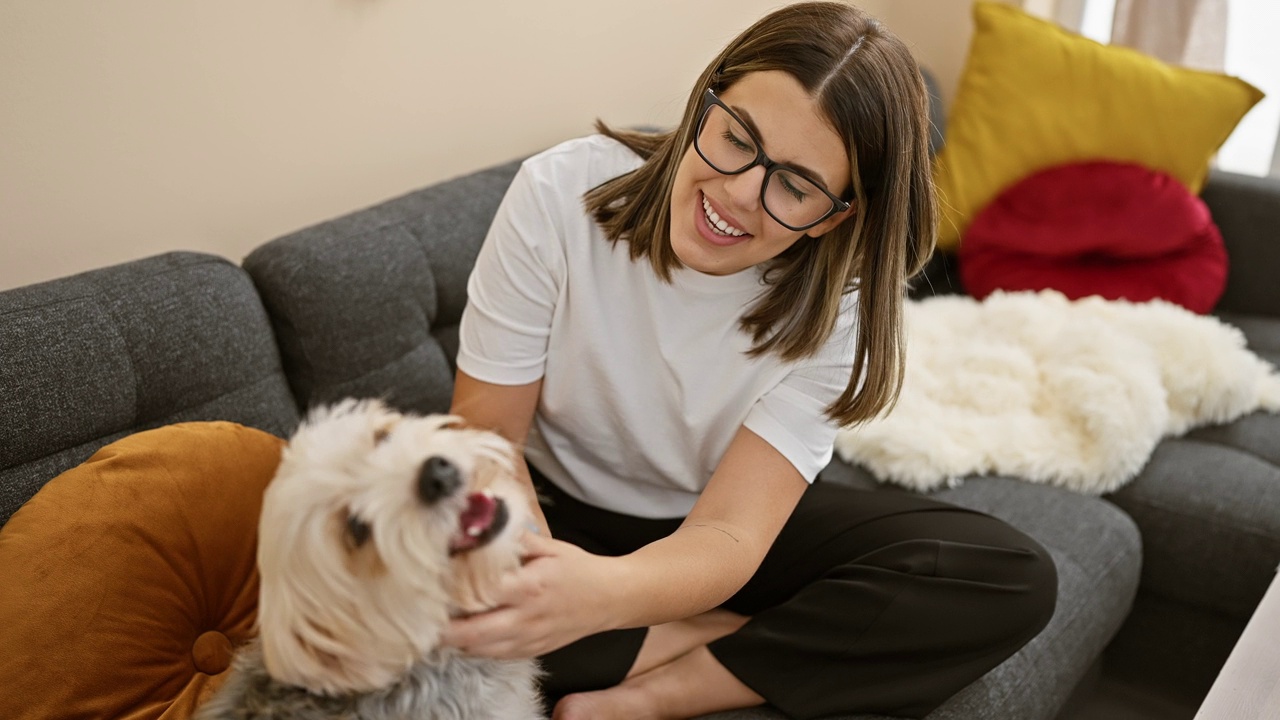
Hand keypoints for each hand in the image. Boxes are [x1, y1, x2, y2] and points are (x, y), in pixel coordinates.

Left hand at [442, 532, 622, 658]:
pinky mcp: (531, 651)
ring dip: (456, 640)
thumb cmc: (580, 569)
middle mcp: (526, 617)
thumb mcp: (550, 546)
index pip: (481, 593)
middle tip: (420, 615)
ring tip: (438, 624)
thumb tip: (482, 524)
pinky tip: (464, 635)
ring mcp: (529, 639)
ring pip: (479, 650)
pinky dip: (475, 648)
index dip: (453, 591)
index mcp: (530, 586)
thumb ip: (515, 539)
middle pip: (472, 633)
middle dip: (443, 629)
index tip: (432, 583)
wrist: (612, 598)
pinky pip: (494, 656)